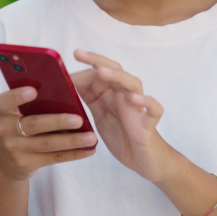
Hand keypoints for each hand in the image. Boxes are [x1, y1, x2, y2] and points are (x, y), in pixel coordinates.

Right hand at [0, 86, 96, 180]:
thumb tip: (65, 91)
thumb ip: (34, 103)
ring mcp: (15, 149)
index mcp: (5, 111)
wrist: (8, 162)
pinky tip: (88, 149)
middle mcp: (6, 130)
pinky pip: (54, 158)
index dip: (18, 95)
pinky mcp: (27, 164)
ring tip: (91, 137)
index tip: (34, 90)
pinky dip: (74, 154)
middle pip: (34, 124)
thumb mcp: (19, 114)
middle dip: (58, 121)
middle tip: (78, 119)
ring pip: (48, 143)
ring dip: (72, 140)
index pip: (6, 101)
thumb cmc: (21, 127)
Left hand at [71, 49, 175, 183]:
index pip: (99, 74)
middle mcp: (125, 96)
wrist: (145, 161)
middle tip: (79, 54)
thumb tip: (70, 82)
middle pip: (115, 71)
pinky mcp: (149, 123)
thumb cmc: (123, 137)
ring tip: (102, 72)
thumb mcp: (100, 117)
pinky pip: (154, 109)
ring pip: (133, 84)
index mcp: (112, 95)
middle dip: (97, 61)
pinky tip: (134, 99)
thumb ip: (90, 100)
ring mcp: (139, 108)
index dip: (82, 68)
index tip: (62, 66)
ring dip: (117, 76)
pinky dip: (146, 101)